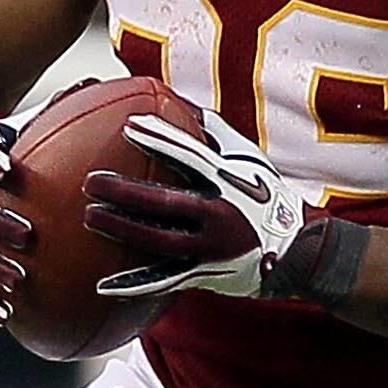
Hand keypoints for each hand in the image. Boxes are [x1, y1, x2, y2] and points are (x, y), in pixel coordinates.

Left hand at [81, 110, 305, 299]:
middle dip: (126, 192)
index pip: (189, 156)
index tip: (128, 126)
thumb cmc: (267, 198)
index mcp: (226, 181)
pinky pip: (163, 281)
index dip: (159, 140)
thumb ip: (216, 133)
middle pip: (164, 203)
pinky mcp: (204, 274)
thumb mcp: (249, 161)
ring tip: (90, 216)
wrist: (298, 250)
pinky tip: (102, 285)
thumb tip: (184, 102)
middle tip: (92, 182)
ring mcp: (210, 247)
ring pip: (158, 240)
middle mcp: (218, 213)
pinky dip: (133, 285)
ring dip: (122, 229)